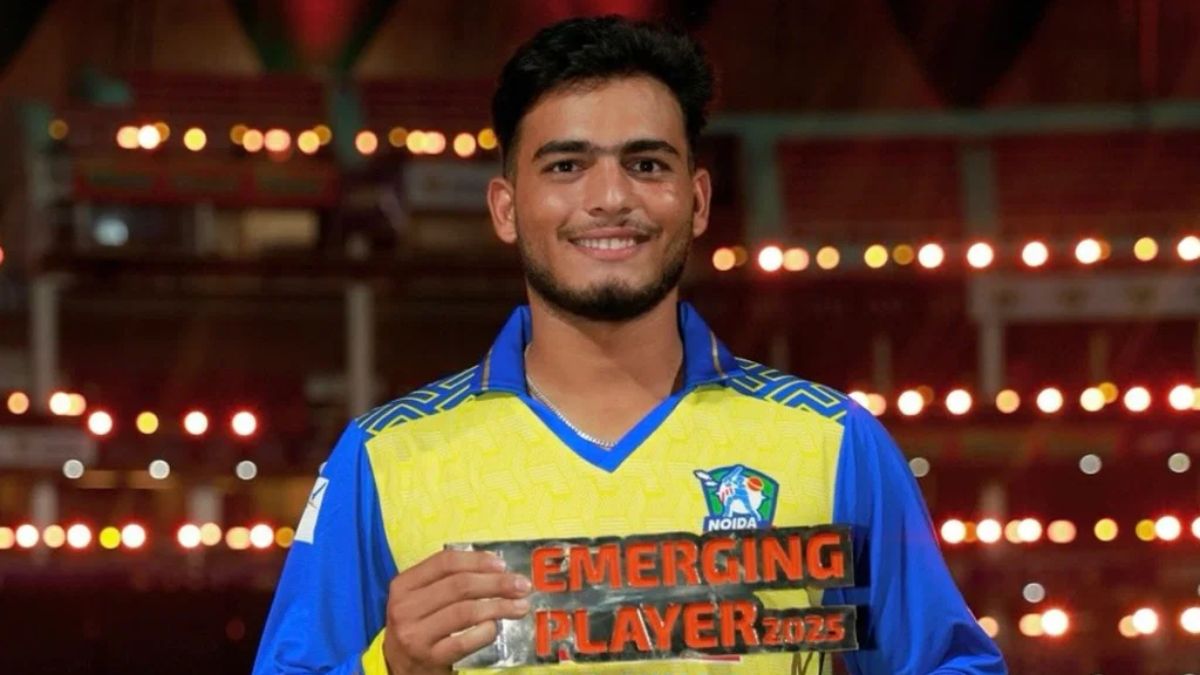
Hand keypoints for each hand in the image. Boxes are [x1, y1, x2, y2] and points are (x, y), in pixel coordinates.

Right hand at [383, 550, 531, 673]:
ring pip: (465, 611)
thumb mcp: (421, 598)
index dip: (477, 560)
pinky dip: (486, 631)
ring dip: (499, 606)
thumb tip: (495, 567)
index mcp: (404, 585)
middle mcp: (405, 608)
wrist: (401, 667)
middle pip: (459, 586)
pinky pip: (466, 640)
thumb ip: (448, 580)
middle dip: (496, 583)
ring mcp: (416, 634)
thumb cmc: (419, 626)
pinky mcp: (429, 657)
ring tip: (519, 606)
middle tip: (521, 586)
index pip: (445, 562)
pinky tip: (496, 627)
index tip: (502, 565)